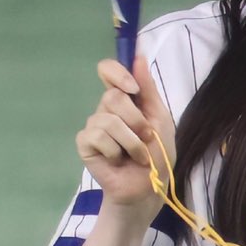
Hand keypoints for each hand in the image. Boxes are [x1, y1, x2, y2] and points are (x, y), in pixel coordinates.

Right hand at [76, 55, 175, 217]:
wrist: (148, 189)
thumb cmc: (157, 156)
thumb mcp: (161, 120)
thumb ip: (149, 90)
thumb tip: (138, 56)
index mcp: (125, 100)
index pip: (108, 70)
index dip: (117, 73)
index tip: (134, 88)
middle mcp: (106, 109)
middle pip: (112, 97)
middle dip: (135, 120)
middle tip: (146, 138)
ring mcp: (94, 126)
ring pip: (107, 120)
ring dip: (131, 142)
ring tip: (137, 156)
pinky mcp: (85, 145)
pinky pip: (96, 137)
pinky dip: (114, 151)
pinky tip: (118, 161)